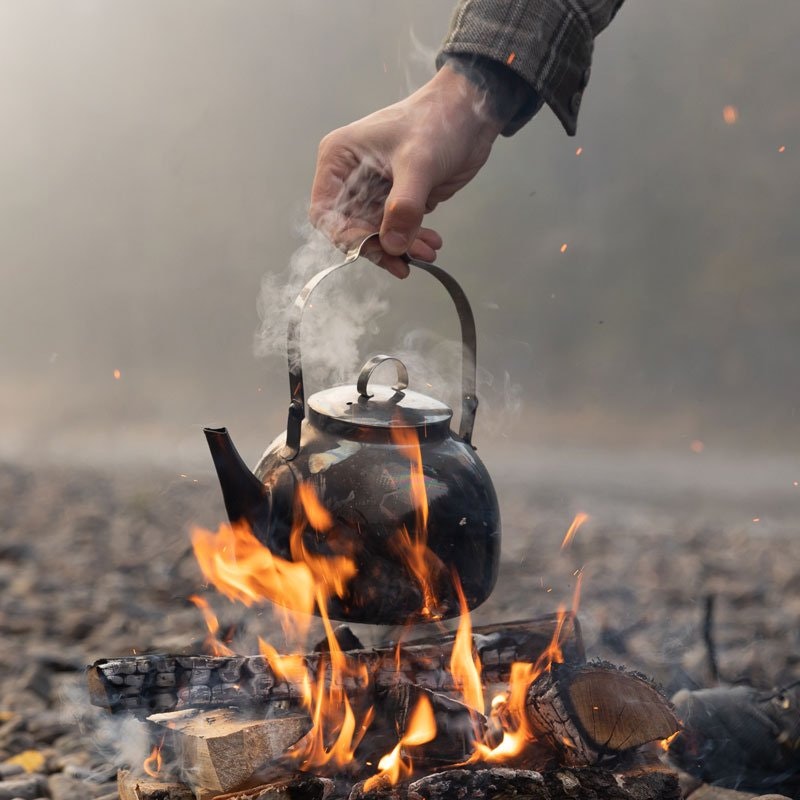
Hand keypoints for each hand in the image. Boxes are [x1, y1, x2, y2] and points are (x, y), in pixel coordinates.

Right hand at [310, 63, 505, 277]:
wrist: (471, 112)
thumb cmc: (436, 122)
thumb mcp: (417, 163)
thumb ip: (403, 207)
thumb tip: (393, 246)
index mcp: (339, 159)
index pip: (326, 212)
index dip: (346, 236)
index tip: (375, 248)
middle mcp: (351, 178)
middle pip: (352, 229)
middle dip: (380, 248)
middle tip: (406, 261)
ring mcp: (374, 191)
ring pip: (377, 235)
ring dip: (401, 248)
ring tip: (428, 251)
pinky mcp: (397, 200)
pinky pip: (397, 231)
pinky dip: (412, 242)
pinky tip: (431, 244)